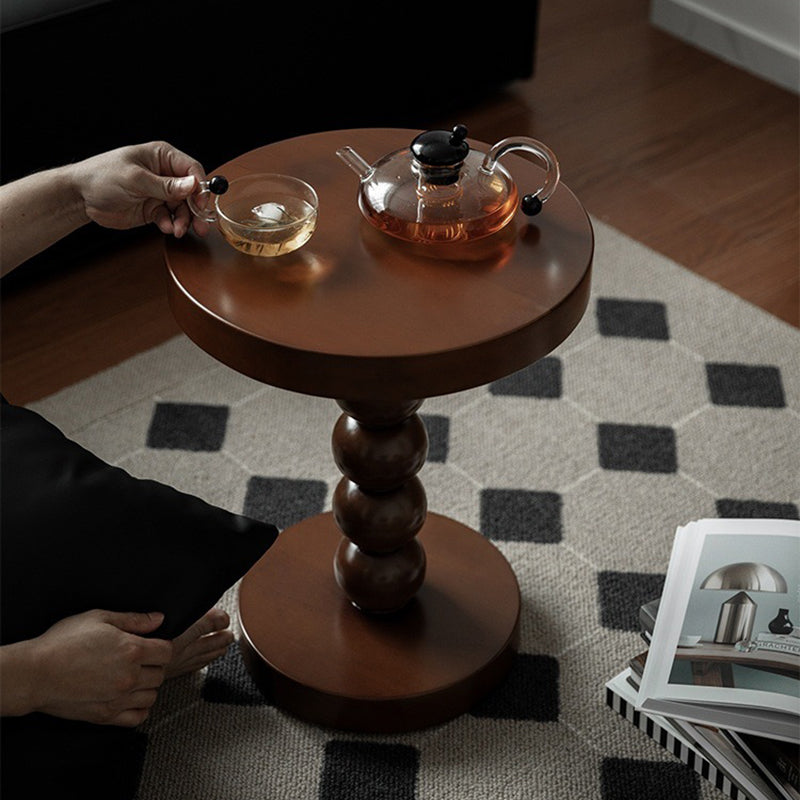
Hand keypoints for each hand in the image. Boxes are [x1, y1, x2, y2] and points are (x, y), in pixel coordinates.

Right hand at [26, 610, 172, 726]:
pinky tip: (129, 697)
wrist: (35, 673)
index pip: (167, 651)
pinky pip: (138, 718)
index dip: (160, 646)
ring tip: (132, 678)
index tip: (150, 645)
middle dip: (153, 666)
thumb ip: (133, 619)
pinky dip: (139, 709)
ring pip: (152, 696)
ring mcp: (119, 699)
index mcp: (132, 650)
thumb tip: (159, 619)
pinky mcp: (106, 716)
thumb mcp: (99, 618)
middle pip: (161, 674)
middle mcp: (130, 676)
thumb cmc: (63, 642)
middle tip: (139, 661)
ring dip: (146, 687)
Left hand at [72, 141, 209, 237]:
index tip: (201, 203)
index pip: (192, 170)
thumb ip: (166, 185)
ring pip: (183, 208)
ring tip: (178, 230)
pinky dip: (170, 224)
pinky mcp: (154, 209)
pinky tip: (165, 228)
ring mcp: (160, 193)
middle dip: (196, 210)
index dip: (200, 187)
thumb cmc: (102, 176)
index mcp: (162, 157)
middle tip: (200, 226)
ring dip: (183, 221)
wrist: (80, 197)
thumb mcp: (135, 179)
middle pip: (191, 192)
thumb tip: (192, 185)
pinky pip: (170, 218)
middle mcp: (164, 174)